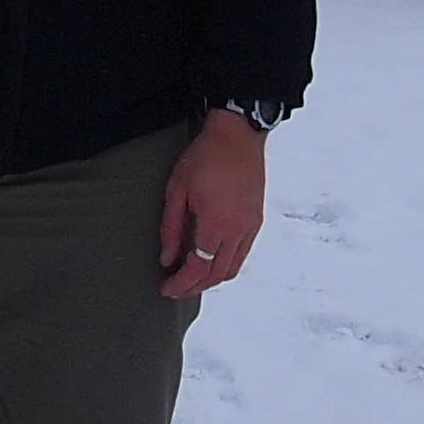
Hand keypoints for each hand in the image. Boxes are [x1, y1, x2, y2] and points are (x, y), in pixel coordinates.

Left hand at [156, 109, 265, 300]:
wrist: (238, 135)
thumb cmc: (207, 155)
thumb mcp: (177, 189)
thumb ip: (171, 228)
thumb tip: (167, 258)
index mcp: (216, 223)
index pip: (198, 269)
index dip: (181, 284)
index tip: (167, 288)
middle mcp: (237, 230)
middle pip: (217, 275)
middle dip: (194, 287)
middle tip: (176, 288)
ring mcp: (250, 226)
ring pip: (232, 268)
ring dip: (211, 279)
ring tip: (191, 278)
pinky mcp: (256, 220)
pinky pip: (242, 254)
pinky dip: (226, 265)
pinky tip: (211, 260)